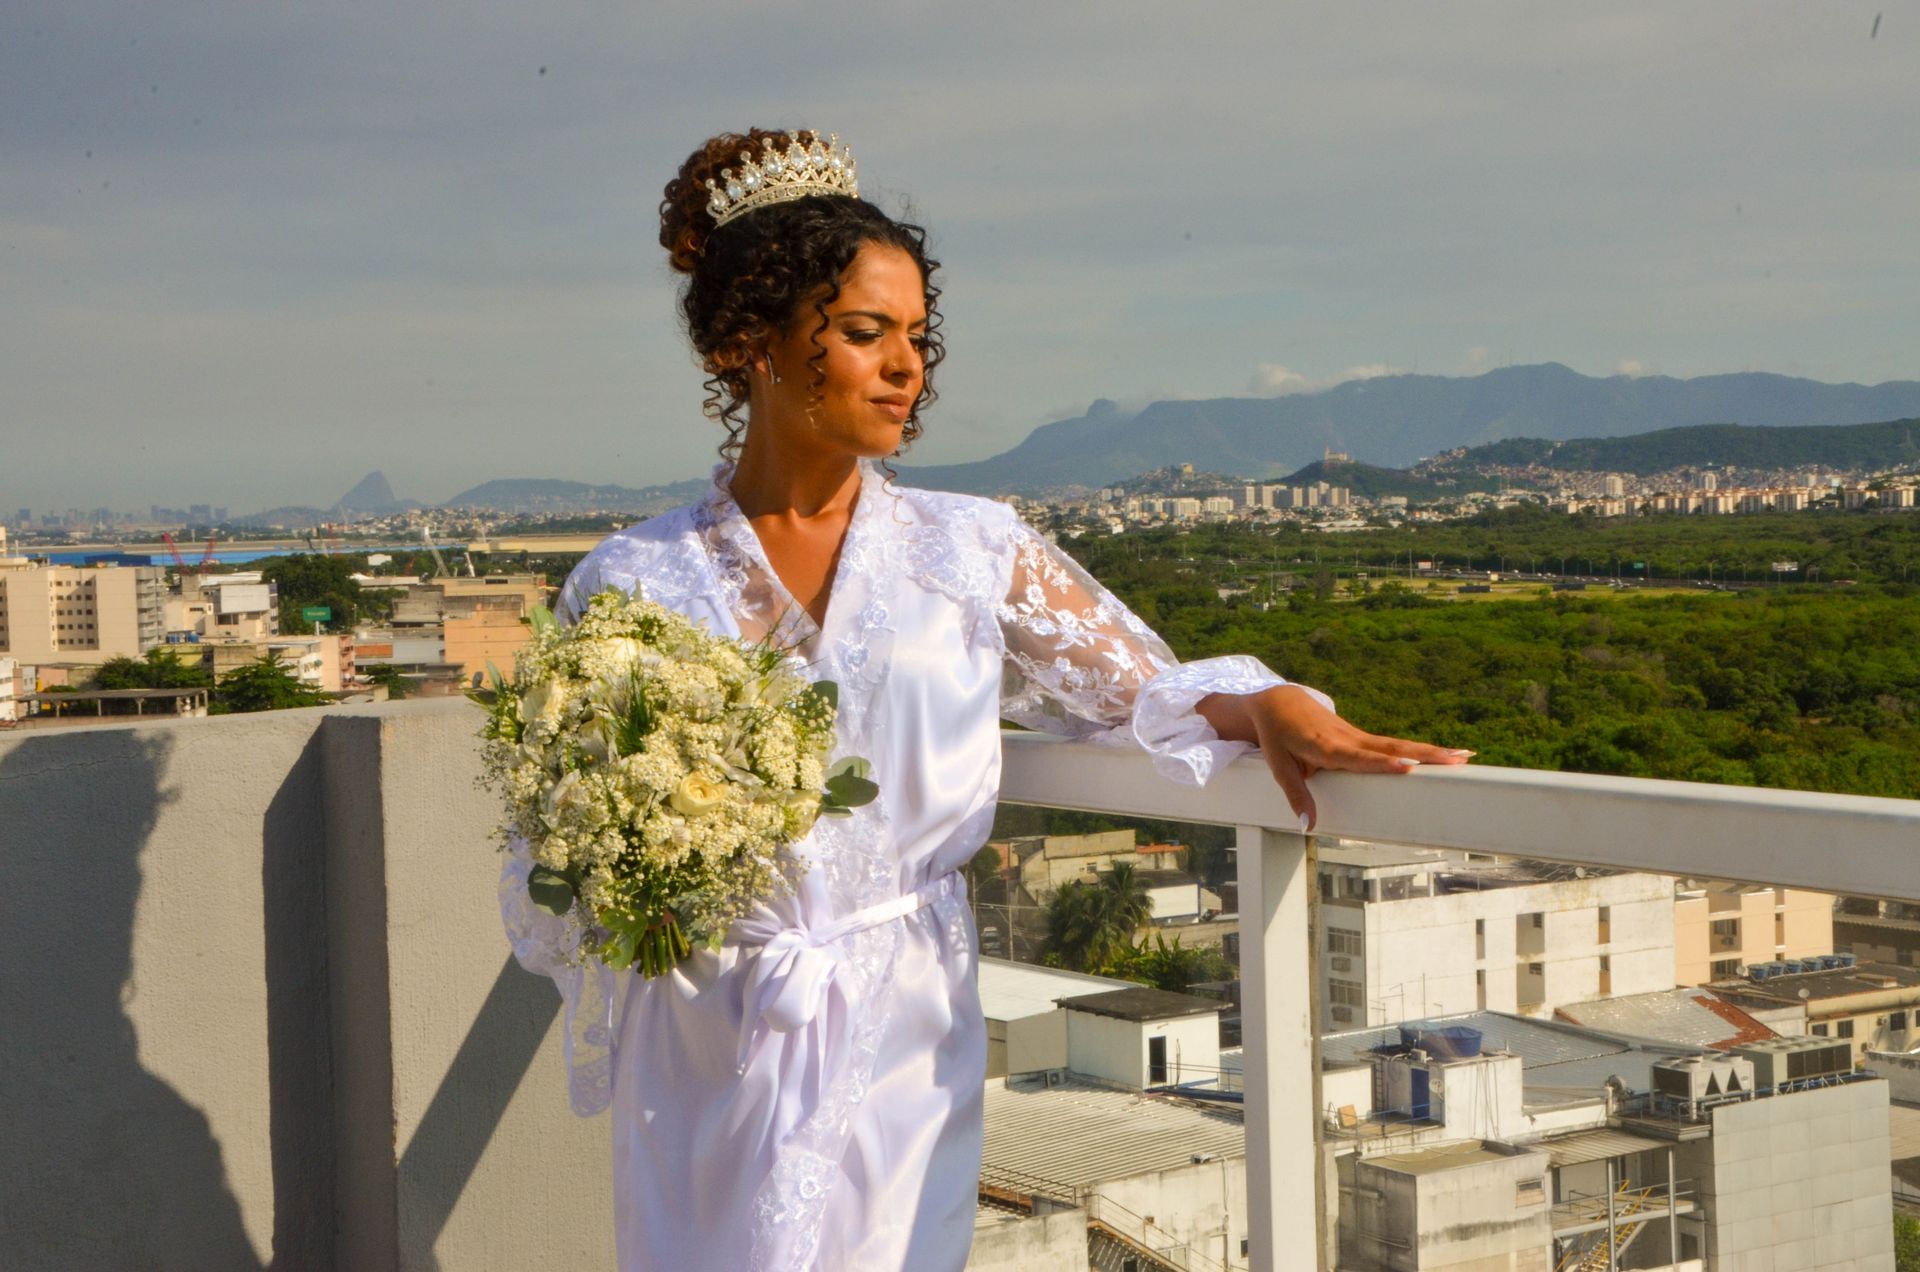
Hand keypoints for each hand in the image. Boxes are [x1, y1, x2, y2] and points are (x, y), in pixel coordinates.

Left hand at [1195, 685, 1471, 829]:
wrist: (1279, 702)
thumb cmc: (1278, 736)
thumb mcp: (1279, 767)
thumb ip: (1296, 796)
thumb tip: (1308, 825)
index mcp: (1326, 747)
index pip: (1359, 757)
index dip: (1383, 762)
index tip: (1409, 766)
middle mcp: (1349, 739)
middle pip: (1392, 748)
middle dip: (1426, 754)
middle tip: (1459, 759)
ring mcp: (1358, 736)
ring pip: (1399, 744)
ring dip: (1432, 750)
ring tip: (1465, 756)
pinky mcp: (1362, 737)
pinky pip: (1393, 744)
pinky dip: (1419, 749)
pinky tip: (1442, 755)